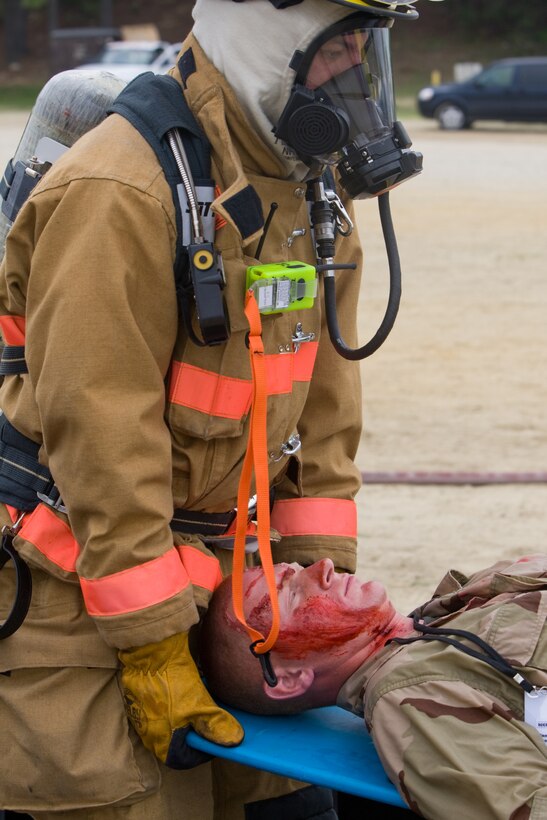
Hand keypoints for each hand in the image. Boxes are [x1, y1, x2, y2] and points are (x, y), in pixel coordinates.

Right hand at [119, 631, 243, 768]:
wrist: (149, 652)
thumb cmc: (172, 683)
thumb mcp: (199, 706)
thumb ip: (217, 726)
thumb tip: (236, 741)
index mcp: (162, 744)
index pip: (188, 759)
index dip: (207, 750)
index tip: (221, 738)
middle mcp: (151, 734)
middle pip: (182, 740)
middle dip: (202, 731)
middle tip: (218, 719)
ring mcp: (146, 717)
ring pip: (176, 723)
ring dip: (193, 716)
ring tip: (209, 703)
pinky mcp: (146, 700)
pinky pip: (168, 708)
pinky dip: (182, 703)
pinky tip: (194, 691)